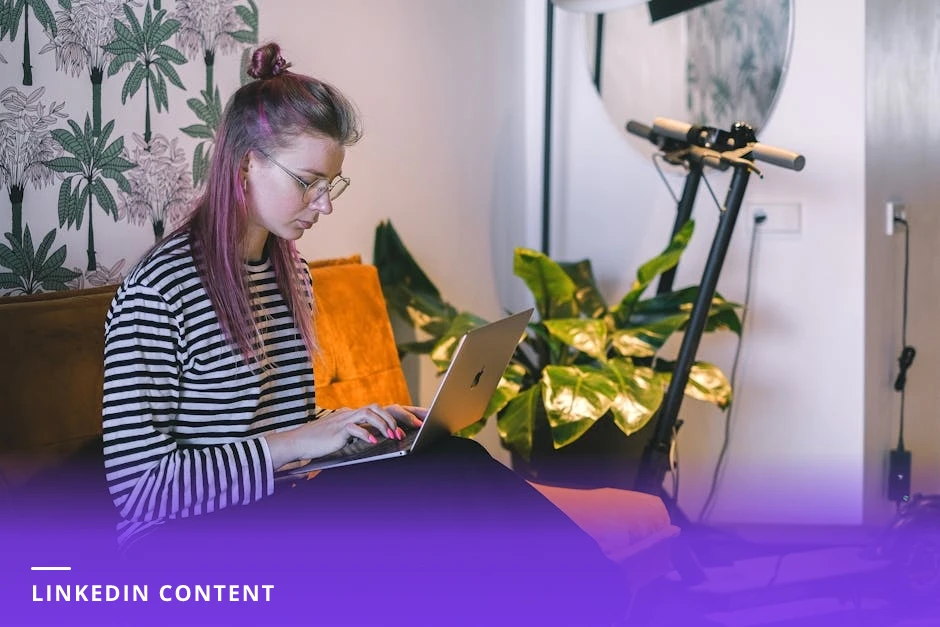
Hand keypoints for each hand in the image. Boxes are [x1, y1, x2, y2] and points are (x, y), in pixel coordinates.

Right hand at [265, 403, 425, 468]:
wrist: (298, 441)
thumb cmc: (322, 441)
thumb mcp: (346, 436)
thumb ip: (361, 432)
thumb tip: (380, 437)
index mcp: (356, 414)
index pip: (383, 408)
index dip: (402, 413)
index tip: (420, 420)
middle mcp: (352, 413)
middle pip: (380, 407)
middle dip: (399, 416)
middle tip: (415, 427)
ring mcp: (344, 419)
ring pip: (369, 414)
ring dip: (385, 425)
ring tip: (394, 436)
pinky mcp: (337, 430)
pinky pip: (354, 429)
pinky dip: (366, 435)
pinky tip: (375, 442)